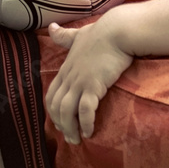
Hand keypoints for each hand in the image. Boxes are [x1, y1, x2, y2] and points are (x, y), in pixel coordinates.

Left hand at [45, 17, 134, 143]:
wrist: (117, 31)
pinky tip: (89, 132)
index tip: (60, 123)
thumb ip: (64, 36)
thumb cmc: (101, 32)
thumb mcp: (78, 34)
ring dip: (70, 129)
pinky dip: (85, 123)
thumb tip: (51, 28)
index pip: (51, 95)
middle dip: (60, 125)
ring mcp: (80, 82)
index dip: (54, 112)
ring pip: (66, 111)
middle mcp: (69, 77)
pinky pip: (85, 110)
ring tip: (77, 140)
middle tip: (70, 137)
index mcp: (66, 69)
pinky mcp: (94, 85)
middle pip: (56, 107)